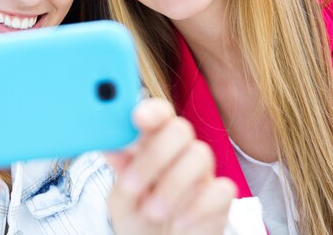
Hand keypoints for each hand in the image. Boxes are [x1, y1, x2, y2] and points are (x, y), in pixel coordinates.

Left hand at [106, 98, 235, 234]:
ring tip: (152, 211)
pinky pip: (222, 188)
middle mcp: (179, 152)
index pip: (158, 113)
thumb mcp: (120, 199)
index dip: (152, 110)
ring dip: (172, 184)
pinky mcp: (219, 198)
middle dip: (155, 155)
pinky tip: (179, 222)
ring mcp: (201, 173)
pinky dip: (198, 207)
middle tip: (133, 186)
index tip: (138, 118)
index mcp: (152, 143)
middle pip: (180, 128)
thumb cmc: (139, 218)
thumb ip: (120, 172)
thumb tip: (111, 145)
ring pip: (200, 154)